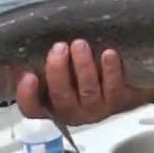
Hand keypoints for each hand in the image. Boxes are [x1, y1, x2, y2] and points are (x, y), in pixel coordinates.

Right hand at [15, 39, 153, 125]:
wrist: (126, 82)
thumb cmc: (85, 70)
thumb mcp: (62, 67)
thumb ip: (47, 61)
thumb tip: (27, 40)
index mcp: (52, 105)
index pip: (32, 108)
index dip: (27, 95)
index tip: (28, 75)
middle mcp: (73, 111)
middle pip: (61, 97)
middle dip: (57, 71)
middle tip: (59, 47)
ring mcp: (96, 108)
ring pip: (88, 91)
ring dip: (83, 67)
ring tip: (80, 44)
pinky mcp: (119, 101)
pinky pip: (113, 87)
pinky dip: (110, 70)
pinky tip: (108, 53)